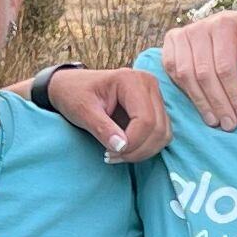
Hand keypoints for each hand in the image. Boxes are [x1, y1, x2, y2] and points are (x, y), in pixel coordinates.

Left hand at [45, 64, 173, 159]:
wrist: (72, 86)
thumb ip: (102, 128)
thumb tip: (121, 147)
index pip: (145, 120)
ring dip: (143, 151)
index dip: (132, 142)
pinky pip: (161, 134)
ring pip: (163, 134)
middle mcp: (149, 84)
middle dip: (137, 150)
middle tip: (111, 156)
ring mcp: (155, 96)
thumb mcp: (82, 111)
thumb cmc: (74, 94)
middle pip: (158, 128)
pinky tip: (125, 148)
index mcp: (131, 80)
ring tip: (117, 154)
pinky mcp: (155, 108)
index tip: (109, 153)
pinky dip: (146, 147)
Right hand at [158, 10, 236, 129]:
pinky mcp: (170, 42)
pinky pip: (172, 72)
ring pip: (187, 76)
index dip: (234, 94)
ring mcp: (181, 34)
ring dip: (201, 103)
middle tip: (229, 125)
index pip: (225, 66)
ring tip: (215, 121)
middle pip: (205, 74)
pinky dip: (186, 91)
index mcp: (223, 24)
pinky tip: (200, 107)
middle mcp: (199, 27)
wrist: (226, 24)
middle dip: (218, 103)